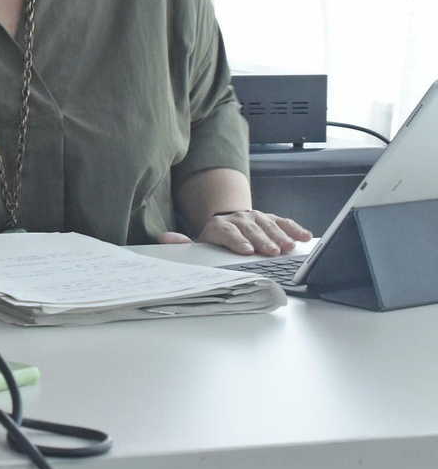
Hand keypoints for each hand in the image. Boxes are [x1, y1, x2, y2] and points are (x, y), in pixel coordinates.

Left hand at [158, 209, 310, 255]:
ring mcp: (256, 216)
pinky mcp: (270, 218)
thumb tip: (164, 238)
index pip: (227, 232)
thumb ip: (183, 243)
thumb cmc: (215, 239)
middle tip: (271, 251)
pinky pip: (284, 222)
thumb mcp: (199, 242)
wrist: (228, 222)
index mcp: (219, 226)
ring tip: (288, 247)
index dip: (236, 241)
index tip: (246, 251)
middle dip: (261, 240)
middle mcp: (239, 218)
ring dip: (280, 236)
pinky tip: (305, 237)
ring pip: (269, 225)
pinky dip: (295, 228)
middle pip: (251, 229)